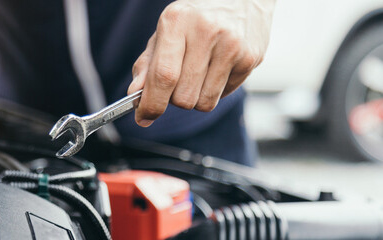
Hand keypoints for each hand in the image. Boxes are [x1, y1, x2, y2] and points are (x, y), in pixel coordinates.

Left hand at [128, 0, 274, 126]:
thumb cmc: (196, 15)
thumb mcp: (165, 30)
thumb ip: (147, 64)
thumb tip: (135, 95)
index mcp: (177, 21)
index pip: (163, 76)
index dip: (152, 104)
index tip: (144, 117)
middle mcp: (207, 32)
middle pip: (183, 97)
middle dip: (174, 99)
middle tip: (177, 80)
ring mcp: (233, 46)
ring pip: (204, 103)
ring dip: (195, 97)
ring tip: (198, 72)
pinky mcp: (251, 58)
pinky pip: (224, 96)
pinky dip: (215, 89)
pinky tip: (217, 66)